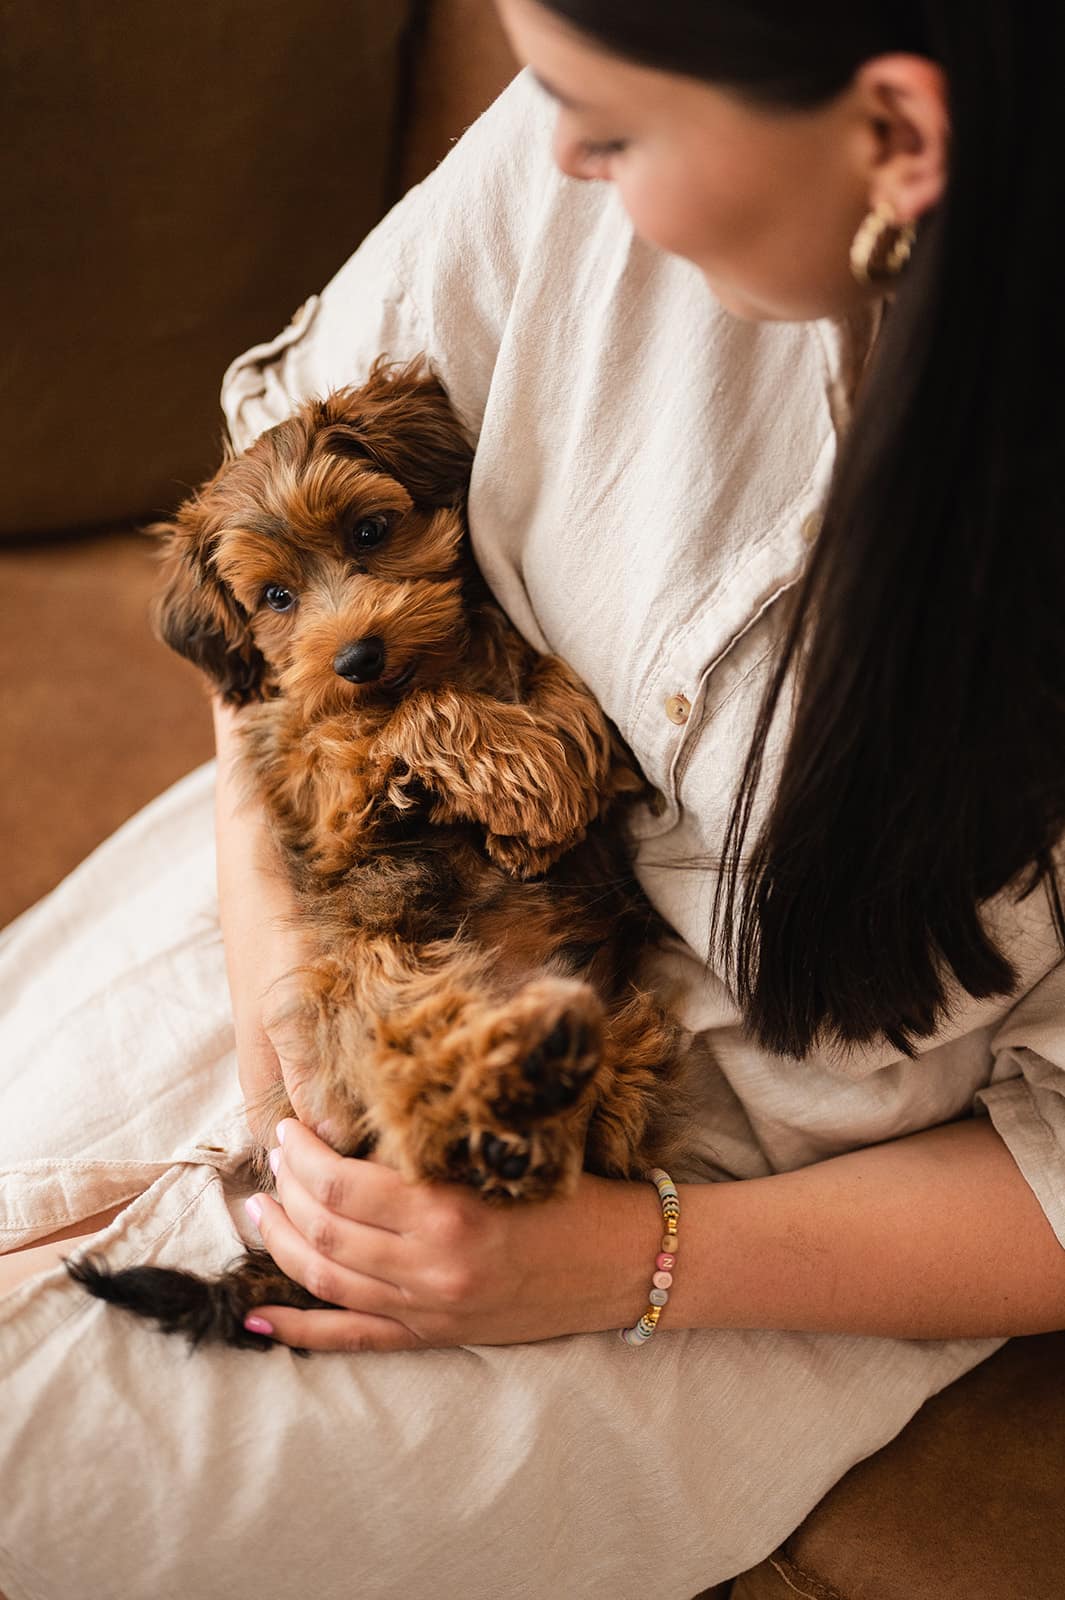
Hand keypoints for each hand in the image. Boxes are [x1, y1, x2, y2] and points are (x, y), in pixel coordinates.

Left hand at [243, 1120, 656, 1351]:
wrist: (633, 1263)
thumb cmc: (581, 1193)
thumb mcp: (510, 1155)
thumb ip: (440, 1150)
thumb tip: (367, 1126)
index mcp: (451, 1213)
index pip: (343, 1185)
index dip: (303, 1156)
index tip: (290, 1129)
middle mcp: (433, 1269)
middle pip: (324, 1232)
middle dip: (286, 1192)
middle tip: (274, 1159)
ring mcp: (432, 1311)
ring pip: (328, 1280)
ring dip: (283, 1244)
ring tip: (261, 1212)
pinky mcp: (438, 1337)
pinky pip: (353, 1339)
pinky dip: (302, 1330)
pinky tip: (260, 1317)